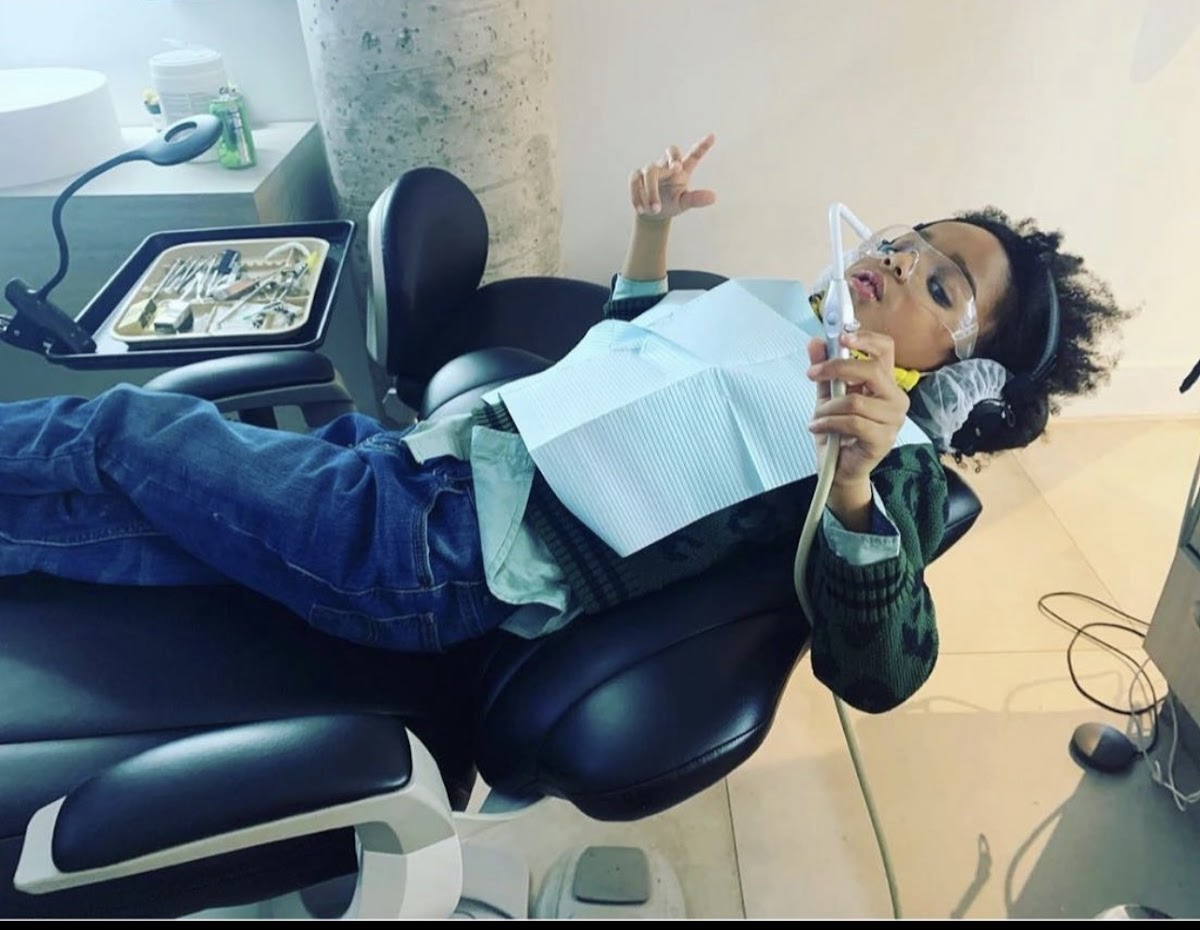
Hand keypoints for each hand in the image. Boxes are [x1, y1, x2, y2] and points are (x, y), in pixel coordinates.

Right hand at [629, 132, 717, 221]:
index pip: (693, 156)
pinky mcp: (637, 177)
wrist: (652, 213)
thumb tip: (713, 197)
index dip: (702, 146)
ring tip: (656, 209)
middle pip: (671, 152)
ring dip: (652, 191)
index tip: (712, 136)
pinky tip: (642, 209)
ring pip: (650, 171)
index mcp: (682, 170)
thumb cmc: (671, 204)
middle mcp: (667, 166)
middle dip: (673, 158)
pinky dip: (637, 195)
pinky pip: (635, 181)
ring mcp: (651, 170)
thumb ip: (696, 199)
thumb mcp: (684, 203)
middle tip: (678, 168)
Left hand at [806, 331, 909, 488]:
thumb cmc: (838, 431)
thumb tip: (815, 342)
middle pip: (871, 370)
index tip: (840, 337)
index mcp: (885, 382)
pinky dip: (829, 423)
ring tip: (817, 415)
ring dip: (828, 407)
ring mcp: (893, 420)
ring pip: (856, 401)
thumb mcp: (827, 395)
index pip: (886, 349)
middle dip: (837, 368)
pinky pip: (852, 423)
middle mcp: (895, 398)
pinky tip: (817, 427)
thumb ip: (824, 370)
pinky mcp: (883, 439)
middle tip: (812, 373)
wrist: (839, 468)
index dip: (865, 339)